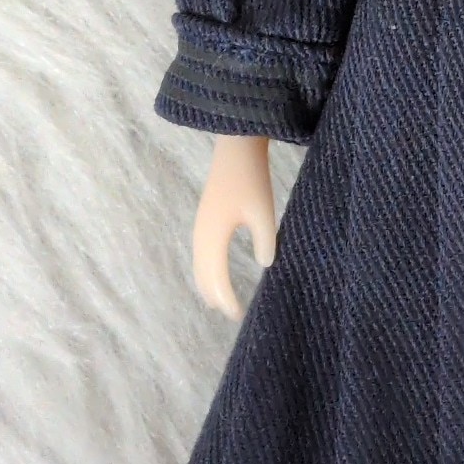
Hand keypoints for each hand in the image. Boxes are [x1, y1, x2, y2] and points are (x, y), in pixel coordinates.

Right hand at [192, 135, 275, 318]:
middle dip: (216, 297)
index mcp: (213, 234)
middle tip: (234, 315)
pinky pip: (200, 254)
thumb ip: (265, 240)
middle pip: (203, 275)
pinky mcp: (205, 220)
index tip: (239, 315)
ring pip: (199, 265)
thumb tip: (265, 265)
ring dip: (209, 285)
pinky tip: (216, 274)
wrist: (235, 148)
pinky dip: (206, 271)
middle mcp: (201, 234)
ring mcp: (200, 226)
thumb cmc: (252, 178)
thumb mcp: (264, 211)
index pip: (216, 277)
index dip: (226, 299)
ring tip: (222, 303)